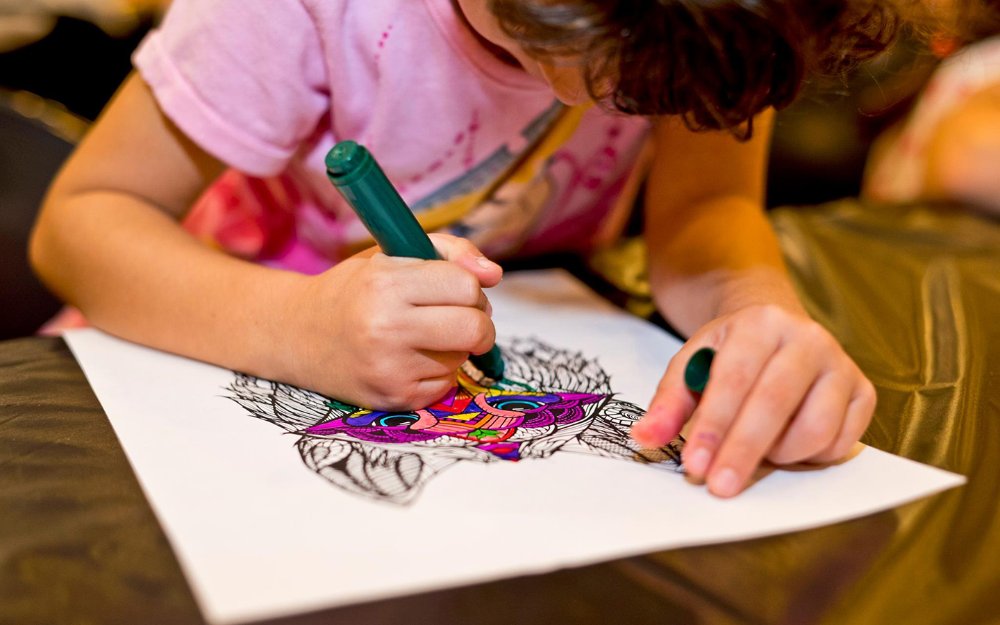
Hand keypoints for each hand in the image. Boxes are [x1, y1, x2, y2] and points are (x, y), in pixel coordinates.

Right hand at [282, 233, 501, 408]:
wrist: (298, 336)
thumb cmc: (355, 289)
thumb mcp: (392, 255)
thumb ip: (450, 252)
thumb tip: (495, 273)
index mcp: (386, 283)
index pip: (466, 285)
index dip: (470, 286)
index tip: (456, 289)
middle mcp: (387, 327)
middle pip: (476, 327)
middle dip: (479, 320)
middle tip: (460, 316)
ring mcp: (390, 368)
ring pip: (463, 357)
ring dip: (455, 346)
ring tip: (421, 336)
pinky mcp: (396, 398)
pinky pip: (447, 384)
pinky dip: (439, 372)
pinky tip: (410, 359)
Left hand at [631, 304, 875, 496]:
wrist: (776, 329)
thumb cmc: (729, 354)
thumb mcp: (692, 364)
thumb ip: (669, 402)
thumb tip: (644, 437)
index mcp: (759, 324)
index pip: (735, 379)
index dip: (714, 425)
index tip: (694, 464)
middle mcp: (807, 338)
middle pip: (775, 403)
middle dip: (743, 451)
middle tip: (719, 486)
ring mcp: (841, 364)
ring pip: (816, 428)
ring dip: (781, 454)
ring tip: (759, 452)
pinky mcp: (864, 391)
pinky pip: (842, 441)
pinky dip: (812, 456)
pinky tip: (789, 446)